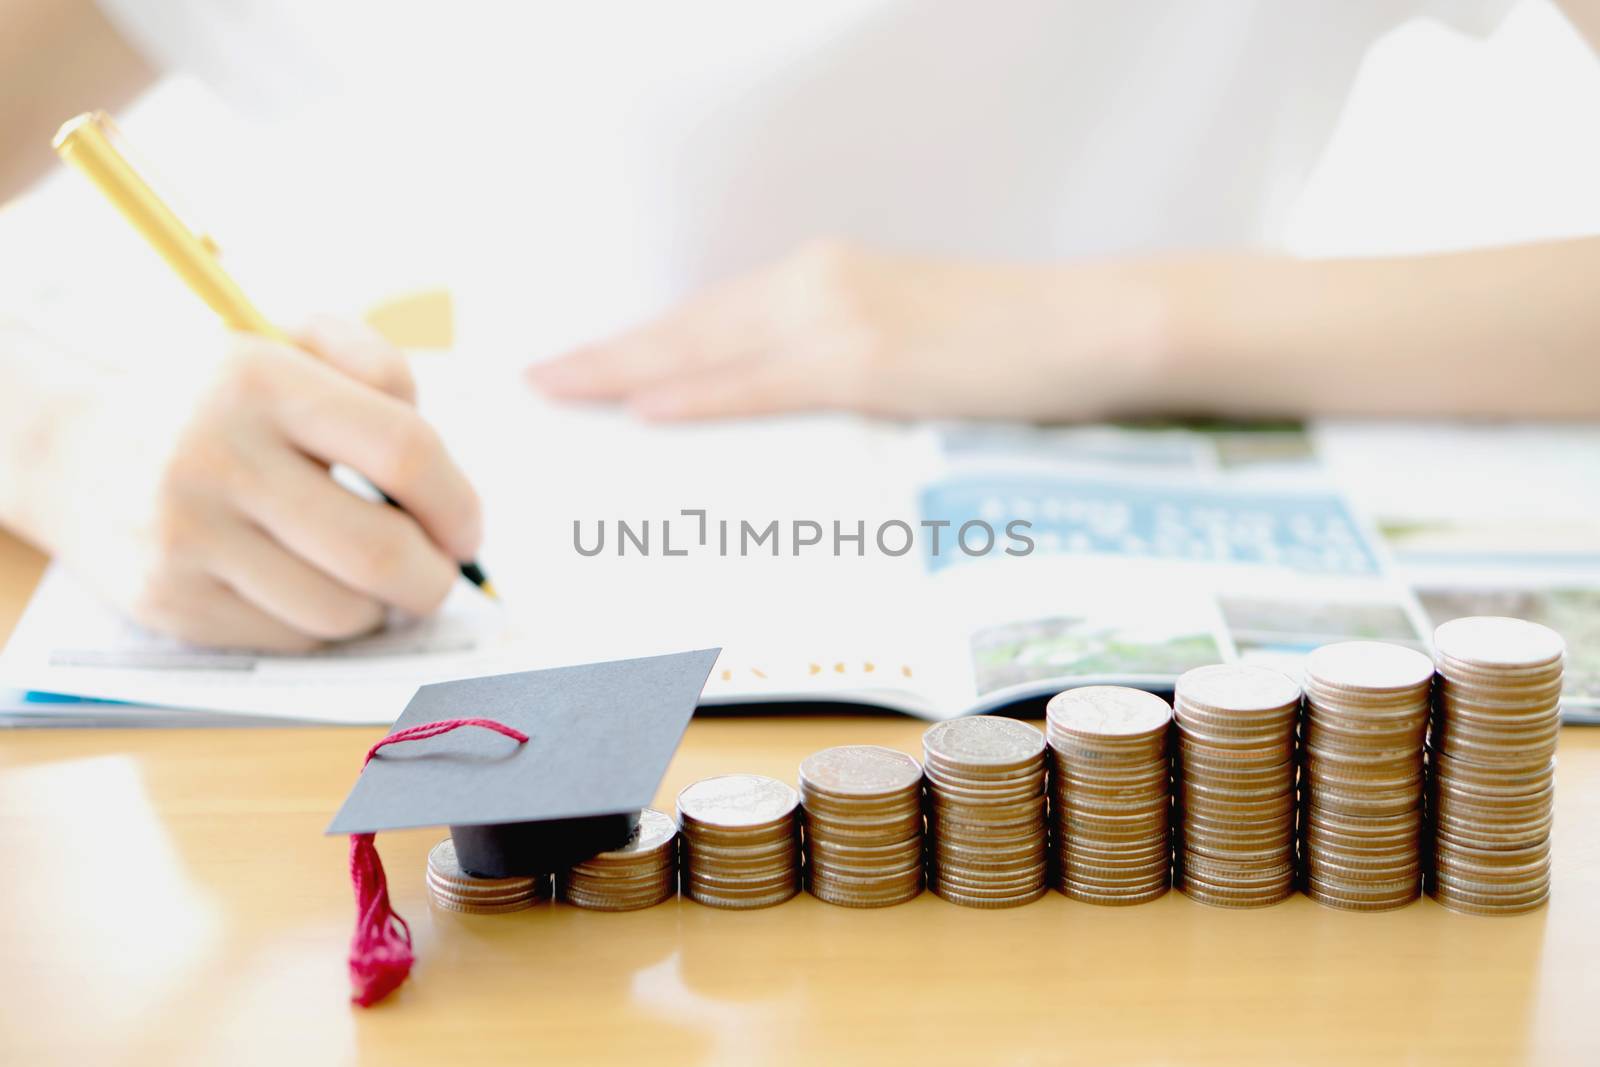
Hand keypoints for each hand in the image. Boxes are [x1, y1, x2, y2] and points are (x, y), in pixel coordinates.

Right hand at [31, 317, 481, 650]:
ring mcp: (184, 536)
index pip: (404, 451)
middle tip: (438, 573)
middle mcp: (214, 457)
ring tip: (368, 576)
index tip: (468, 530)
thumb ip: (379, 368)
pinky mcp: (168, 601)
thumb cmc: (217, 397)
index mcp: (258, 379)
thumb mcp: (287, 341)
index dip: (458, 502)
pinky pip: (292, 638)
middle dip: (433, 576)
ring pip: (341, 610)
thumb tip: (441, 472)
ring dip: (380, 606)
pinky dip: (323, 625)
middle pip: (379, 550)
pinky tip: (310, 588)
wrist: (74, 449)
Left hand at [527, 240, 1170, 420]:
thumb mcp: (904, 335)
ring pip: (708, 351)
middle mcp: (817, 283)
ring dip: (627, 375)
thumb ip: (834, 358)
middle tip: (536, 382)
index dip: (637, 342)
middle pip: (688, 326)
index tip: (580, 364)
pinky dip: (701, 397)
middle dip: (606, 357)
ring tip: (561, 396)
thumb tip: (772, 404)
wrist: (1090, 324)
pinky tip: (648, 411)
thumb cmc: (1005, 340)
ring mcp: (841, 318)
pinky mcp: (870, 362)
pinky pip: (764, 386)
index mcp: (822, 275)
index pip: (709, 315)